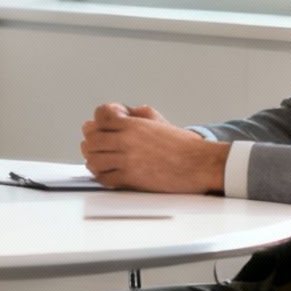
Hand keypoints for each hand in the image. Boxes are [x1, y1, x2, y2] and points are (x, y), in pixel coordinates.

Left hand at [79, 102, 227, 192]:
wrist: (198, 164)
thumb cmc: (181, 144)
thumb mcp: (158, 120)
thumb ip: (136, 114)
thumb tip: (120, 112)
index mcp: (133, 124)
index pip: (100, 115)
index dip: (98, 120)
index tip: (103, 126)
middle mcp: (126, 140)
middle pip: (92, 139)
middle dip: (93, 141)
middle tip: (99, 146)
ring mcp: (127, 160)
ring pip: (93, 159)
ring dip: (94, 160)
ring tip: (101, 160)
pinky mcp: (131, 179)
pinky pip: (104, 178)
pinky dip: (103, 176)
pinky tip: (108, 173)